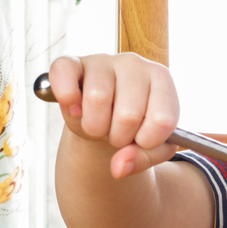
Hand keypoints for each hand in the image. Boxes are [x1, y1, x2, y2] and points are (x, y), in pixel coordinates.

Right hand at [49, 53, 179, 178]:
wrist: (105, 119)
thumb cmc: (134, 129)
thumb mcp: (150, 148)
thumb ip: (142, 160)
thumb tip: (118, 167)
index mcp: (162, 80)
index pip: (162, 120)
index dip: (147, 141)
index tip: (141, 139)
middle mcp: (136, 63)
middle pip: (128, 114)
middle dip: (119, 137)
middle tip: (116, 132)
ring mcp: (104, 60)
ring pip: (97, 98)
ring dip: (94, 126)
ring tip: (99, 123)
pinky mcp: (74, 63)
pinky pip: (64, 72)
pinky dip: (66, 95)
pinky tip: (74, 109)